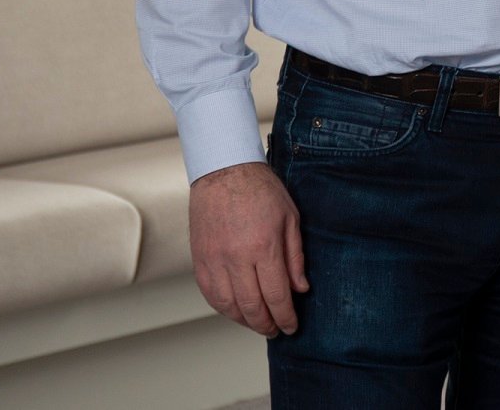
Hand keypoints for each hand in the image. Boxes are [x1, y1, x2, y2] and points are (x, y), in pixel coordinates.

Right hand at [189, 161, 307, 336]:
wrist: (224, 170)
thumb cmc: (260, 189)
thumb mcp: (290, 218)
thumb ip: (295, 257)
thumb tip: (300, 289)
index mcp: (263, 246)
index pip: (277, 296)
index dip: (286, 317)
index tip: (292, 326)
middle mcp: (236, 257)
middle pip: (252, 307)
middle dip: (266, 325)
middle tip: (276, 330)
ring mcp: (214, 260)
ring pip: (228, 306)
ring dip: (244, 321)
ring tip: (257, 323)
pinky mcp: (199, 259)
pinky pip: (210, 294)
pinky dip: (223, 308)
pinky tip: (235, 310)